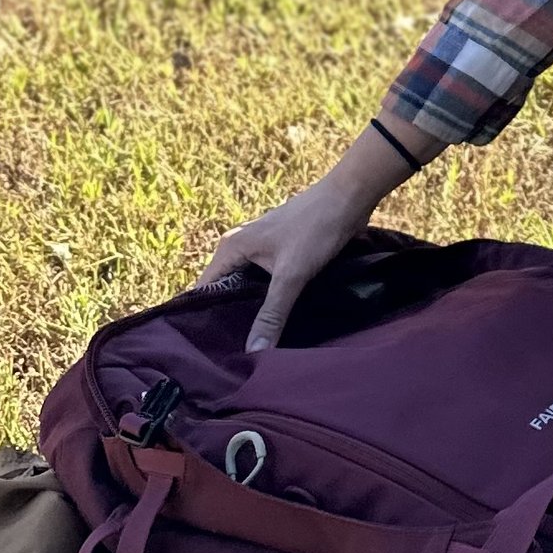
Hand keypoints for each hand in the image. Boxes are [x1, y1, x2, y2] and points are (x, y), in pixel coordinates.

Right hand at [202, 123, 424, 351]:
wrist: (349, 197)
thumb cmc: (316, 228)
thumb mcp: (292, 275)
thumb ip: (272, 313)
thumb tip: (253, 352)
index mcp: (230, 247)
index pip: (203, 289)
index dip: (203, 318)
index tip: (206, 350)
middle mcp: (238, 246)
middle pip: (224, 290)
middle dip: (228, 318)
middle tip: (229, 356)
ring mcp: (259, 248)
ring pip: (246, 286)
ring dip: (250, 310)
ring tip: (250, 345)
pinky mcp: (279, 252)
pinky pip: (263, 281)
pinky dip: (266, 299)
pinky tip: (274, 321)